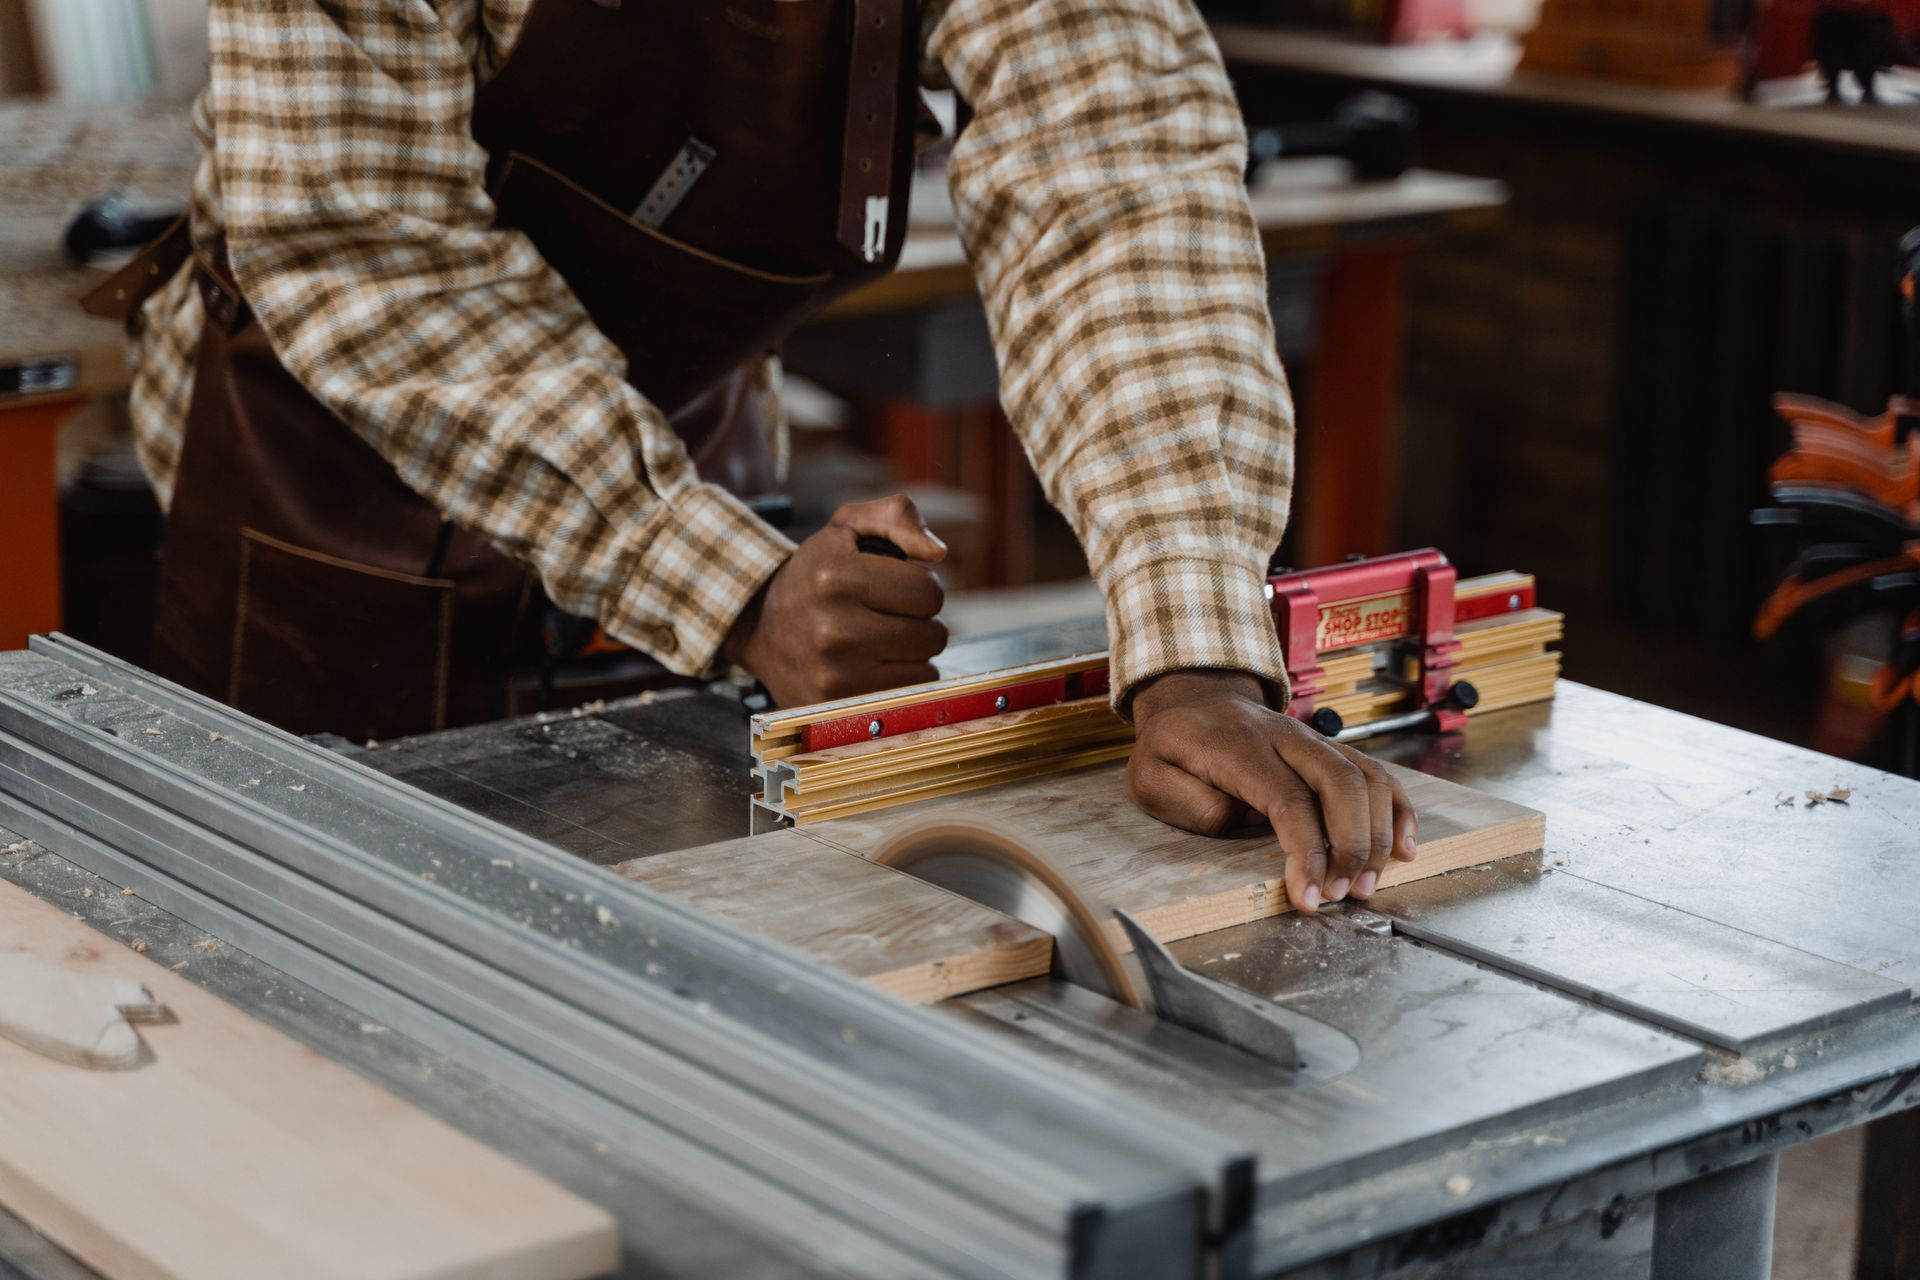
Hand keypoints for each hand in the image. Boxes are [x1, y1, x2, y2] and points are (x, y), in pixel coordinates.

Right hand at [724, 495, 947, 707]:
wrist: (758, 625)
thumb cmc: (816, 573)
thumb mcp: (846, 527)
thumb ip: (896, 516)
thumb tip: (938, 552)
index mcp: (836, 577)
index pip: (929, 591)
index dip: (922, 586)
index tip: (897, 587)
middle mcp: (833, 629)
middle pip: (933, 635)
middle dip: (920, 621)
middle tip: (888, 615)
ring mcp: (834, 675)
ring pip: (926, 669)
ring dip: (912, 654)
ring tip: (878, 640)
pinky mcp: (838, 706)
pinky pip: (908, 696)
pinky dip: (900, 680)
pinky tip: (872, 665)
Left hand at [1127, 669, 1416, 910]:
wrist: (1191, 697)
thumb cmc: (1170, 745)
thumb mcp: (1150, 777)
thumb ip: (1191, 804)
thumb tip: (1244, 825)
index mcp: (1239, 747)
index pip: (1287, 798)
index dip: (1307, 850)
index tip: (1310, 897)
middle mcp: (1285, 737)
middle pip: (1340, 782)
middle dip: (1353, 845)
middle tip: (1347, 895)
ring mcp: (1313, 740)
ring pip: (1366, 776)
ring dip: (1378, 834)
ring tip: (1369, 884)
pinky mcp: (1329, 749)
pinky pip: (1375, 772)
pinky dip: (1398, 810)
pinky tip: (1404, 848)